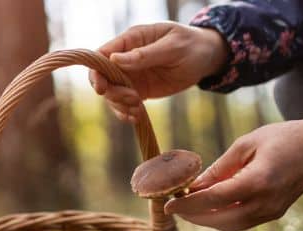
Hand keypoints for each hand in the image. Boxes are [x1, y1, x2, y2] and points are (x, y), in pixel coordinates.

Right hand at [89, 22, 227, 122]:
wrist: (205, 58)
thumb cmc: (190, 45)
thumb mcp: (172, 47)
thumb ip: (145, 54)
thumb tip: (115, 60)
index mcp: (131, 40)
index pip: (102, 55)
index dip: (97, 72)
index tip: (102, 89)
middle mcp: (125, 58)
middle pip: (102, 78)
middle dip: (112, 93)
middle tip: (133, 99)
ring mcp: (131, 76)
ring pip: (112, 94)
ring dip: (120, 105)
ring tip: (139, 109)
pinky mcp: (138, 90)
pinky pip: (123, 104)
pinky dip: (126, 113)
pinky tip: (138, 117)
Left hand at [164, 118, 302, 230]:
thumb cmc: (283, 137)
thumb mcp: (246, 144)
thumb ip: (219, 168)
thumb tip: (193, 186)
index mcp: (257, 182)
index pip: (213, 200)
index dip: (188, 204)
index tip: (168, 204)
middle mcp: (265, 203)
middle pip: (220, 220)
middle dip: (193, 216)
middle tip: (174, 206)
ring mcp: (272, 212)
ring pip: (230, 225)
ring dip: (206, 220)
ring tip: (188, 207)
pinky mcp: (274, 213)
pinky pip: (242, 222)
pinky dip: (222, 218)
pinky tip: (209, 207)